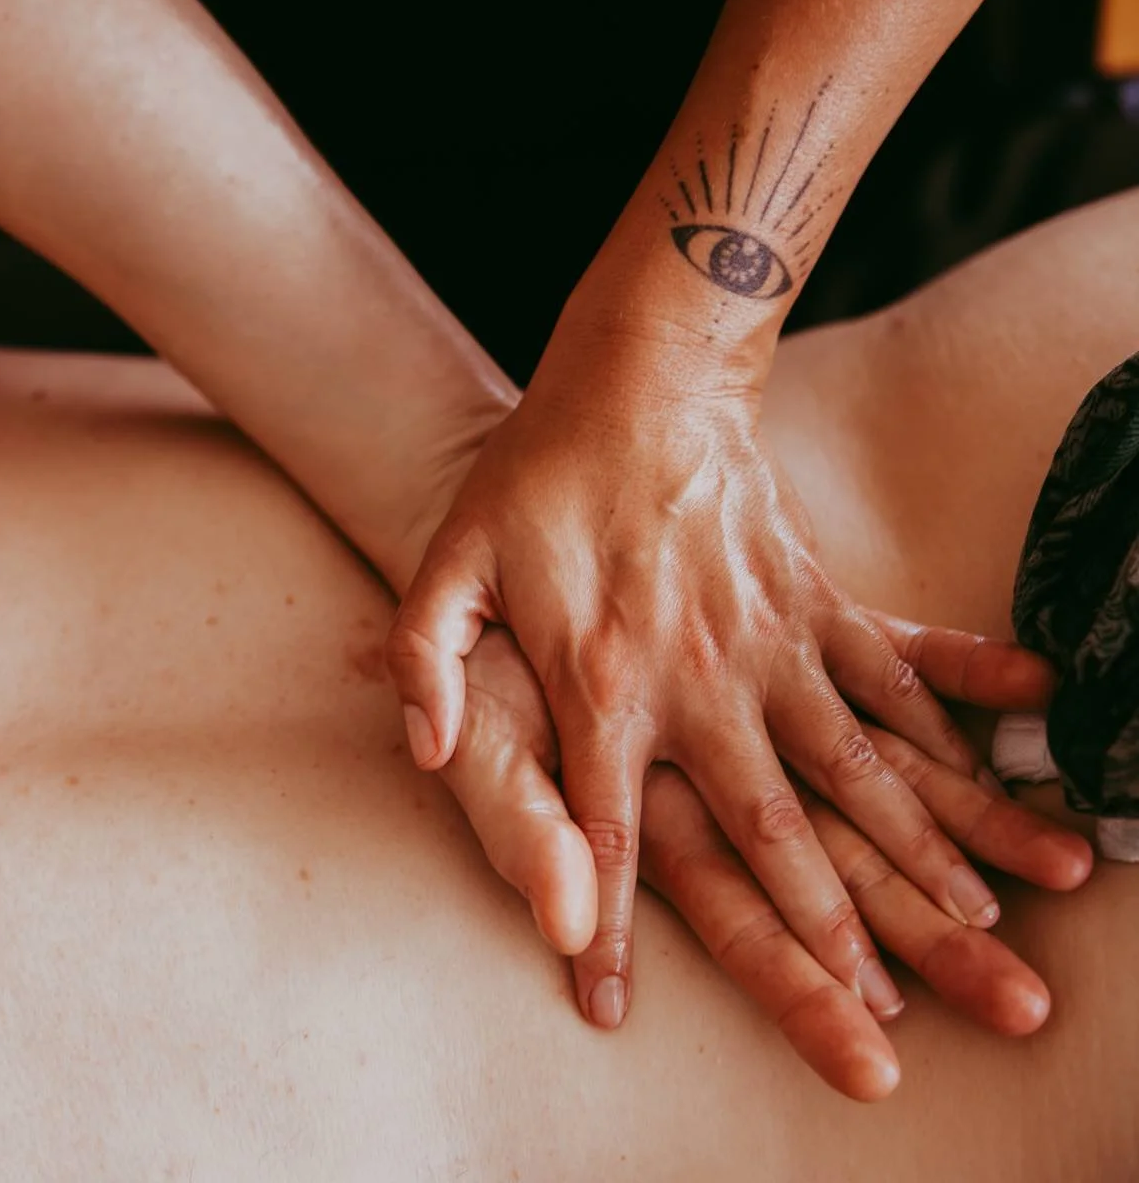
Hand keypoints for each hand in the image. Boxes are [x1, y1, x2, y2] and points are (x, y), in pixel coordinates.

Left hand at [391, 326, 1053, 1030]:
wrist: (639, 376)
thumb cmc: (533, 478)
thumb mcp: (449, 563)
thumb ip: (426, 659)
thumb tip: (421, 750)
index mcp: (599, 682)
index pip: (598, 832)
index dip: (600, 926)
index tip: (606, 1005)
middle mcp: (696, 678)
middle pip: (764, 830)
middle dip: (815, 935)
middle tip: (866, 1027)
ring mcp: (768, 639)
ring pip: (851, 769)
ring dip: (909, 856)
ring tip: (967, 931)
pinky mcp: (816, 599)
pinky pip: (891, 679)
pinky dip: (943, 741)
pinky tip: (983, 795)